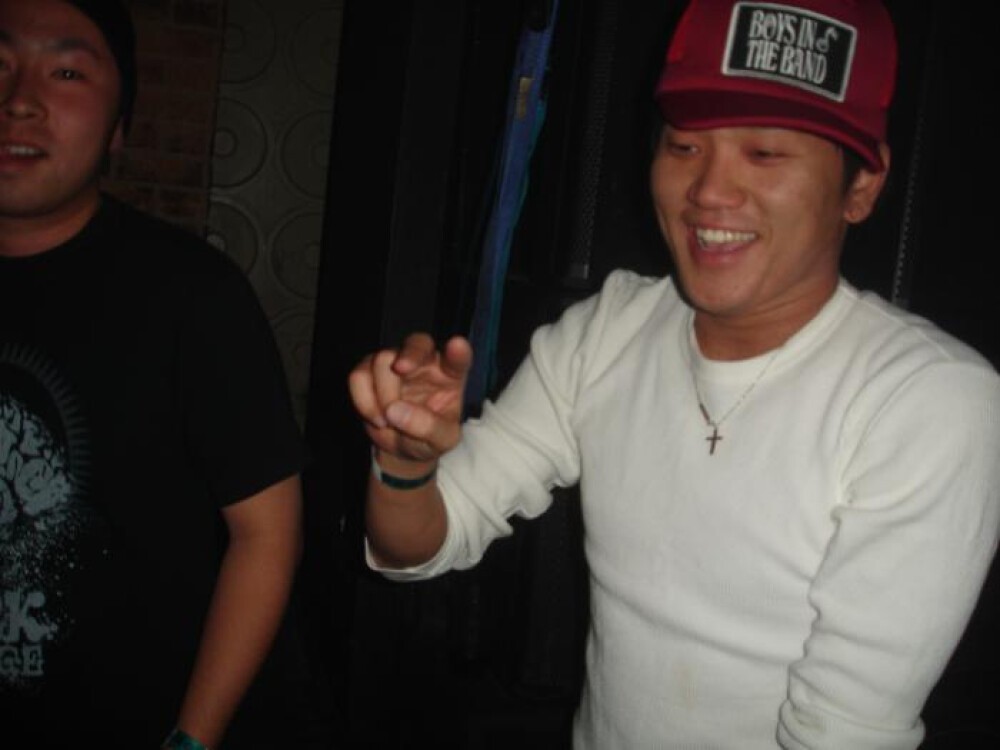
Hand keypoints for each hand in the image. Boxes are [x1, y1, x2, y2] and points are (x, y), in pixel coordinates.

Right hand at [348, 333, 472, 462]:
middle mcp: (425, 363)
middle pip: (417, 343)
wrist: (403, 447)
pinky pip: (359, 375)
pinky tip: (376, 418)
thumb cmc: (430, 438)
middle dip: (409, 353)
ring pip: (382, 359)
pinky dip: (363, 399)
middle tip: (401, 368)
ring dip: (383, 394)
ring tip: (388, 421)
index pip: (458, 359)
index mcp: (451, 375)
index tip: (457, 345)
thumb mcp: (441, 441)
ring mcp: (395, 364)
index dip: (458, 352)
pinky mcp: (370, 372)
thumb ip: (428, 427)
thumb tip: (396, 411)